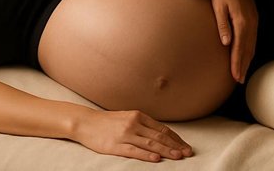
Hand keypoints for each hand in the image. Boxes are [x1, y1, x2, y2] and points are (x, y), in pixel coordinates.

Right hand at [72, 109, 192, 161]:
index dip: (175, 138)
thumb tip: (160, 134)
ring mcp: (125, 134)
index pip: (162, 129)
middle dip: (175, 145)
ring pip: (150, 143)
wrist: (86, 122)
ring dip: (166, 150)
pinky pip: (134, 151)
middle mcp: (134, 123)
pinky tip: (156, 158)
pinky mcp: (116, 145)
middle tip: (188, 153)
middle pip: (159, 136)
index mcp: (138, 116)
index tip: (185, 146)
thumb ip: (143, 125)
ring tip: (178, 156)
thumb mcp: (127, 117)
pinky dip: (146, 154)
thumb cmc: (107, 122)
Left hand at [211, 0, 257, 83]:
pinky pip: (252, 37)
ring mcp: (253, 19)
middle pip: (248, 49)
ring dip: (246, 59)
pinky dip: (248, 49)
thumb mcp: (219, 5)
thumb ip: (223, 24)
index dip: (237, 63)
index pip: (240, 47)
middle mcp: (250, 22)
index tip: (235, 77)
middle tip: (239, 80)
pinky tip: (245, 54)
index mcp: (242, 21)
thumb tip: (226, 43)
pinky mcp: (252, 17)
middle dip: (243, 65)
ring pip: (251, 44)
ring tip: (241, 72)